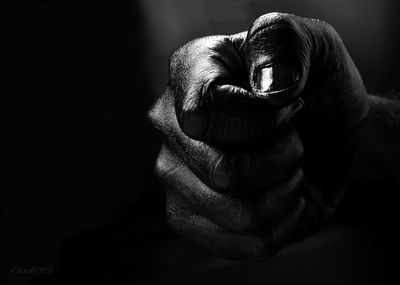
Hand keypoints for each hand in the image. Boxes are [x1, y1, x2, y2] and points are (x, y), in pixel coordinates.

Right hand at [148, 12, 368, 259]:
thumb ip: (284, 44)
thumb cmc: (314, 85)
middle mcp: (169, 125)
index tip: (292, 105)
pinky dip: (283, 224)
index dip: (266, 120)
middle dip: (283, 159)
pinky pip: (246, 243)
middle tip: (292, 139)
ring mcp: (173, 175)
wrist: (325, 130)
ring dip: (285, 192)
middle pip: (224, 171)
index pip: (208, 113)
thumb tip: (268, 90)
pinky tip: (281, 196)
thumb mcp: (313, 45)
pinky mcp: (189, 217)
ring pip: (239, 214)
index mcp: (188, 72)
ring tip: (286, 167)